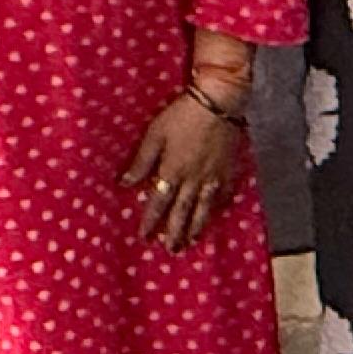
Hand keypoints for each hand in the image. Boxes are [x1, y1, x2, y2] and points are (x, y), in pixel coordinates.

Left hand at [122, 91, 241, 247]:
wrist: (218, 103)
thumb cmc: (182, 115)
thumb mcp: (155, 134)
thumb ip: (141, 161)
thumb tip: (124, 183)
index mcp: (172, 171)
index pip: (158, 203)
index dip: (150, 221)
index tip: (144, 237)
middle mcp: (193, 179)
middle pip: (182, 212)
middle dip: (175, 232)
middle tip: (171, 250)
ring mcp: (213, 176)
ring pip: (204, 208)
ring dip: (197, 226)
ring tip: (192, 241)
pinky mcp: (228, 169)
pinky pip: (224, 193)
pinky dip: (220, 206)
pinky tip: (217, 213)